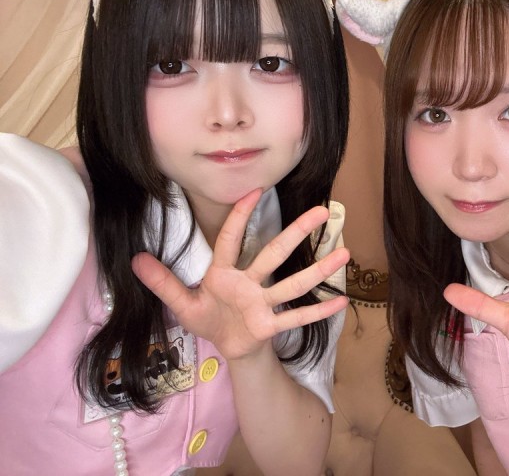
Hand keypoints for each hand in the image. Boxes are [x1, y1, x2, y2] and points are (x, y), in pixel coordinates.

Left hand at [132, 189, 349, 360]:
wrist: (228, 348)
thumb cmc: (209, 319)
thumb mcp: (181, 303)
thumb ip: (162, 282)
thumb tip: (133, 259)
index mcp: (224, 274)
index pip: (231, 239)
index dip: (240, 216)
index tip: (256, 191)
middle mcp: (248, 282)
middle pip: (274, 254)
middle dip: (296, 232)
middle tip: (321, 211)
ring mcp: (263, 303)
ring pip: (293, 284)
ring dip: (318, 270)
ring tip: (344, 253)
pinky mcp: (270, 325)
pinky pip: (295, 317)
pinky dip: (317, 311)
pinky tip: (342, 301)